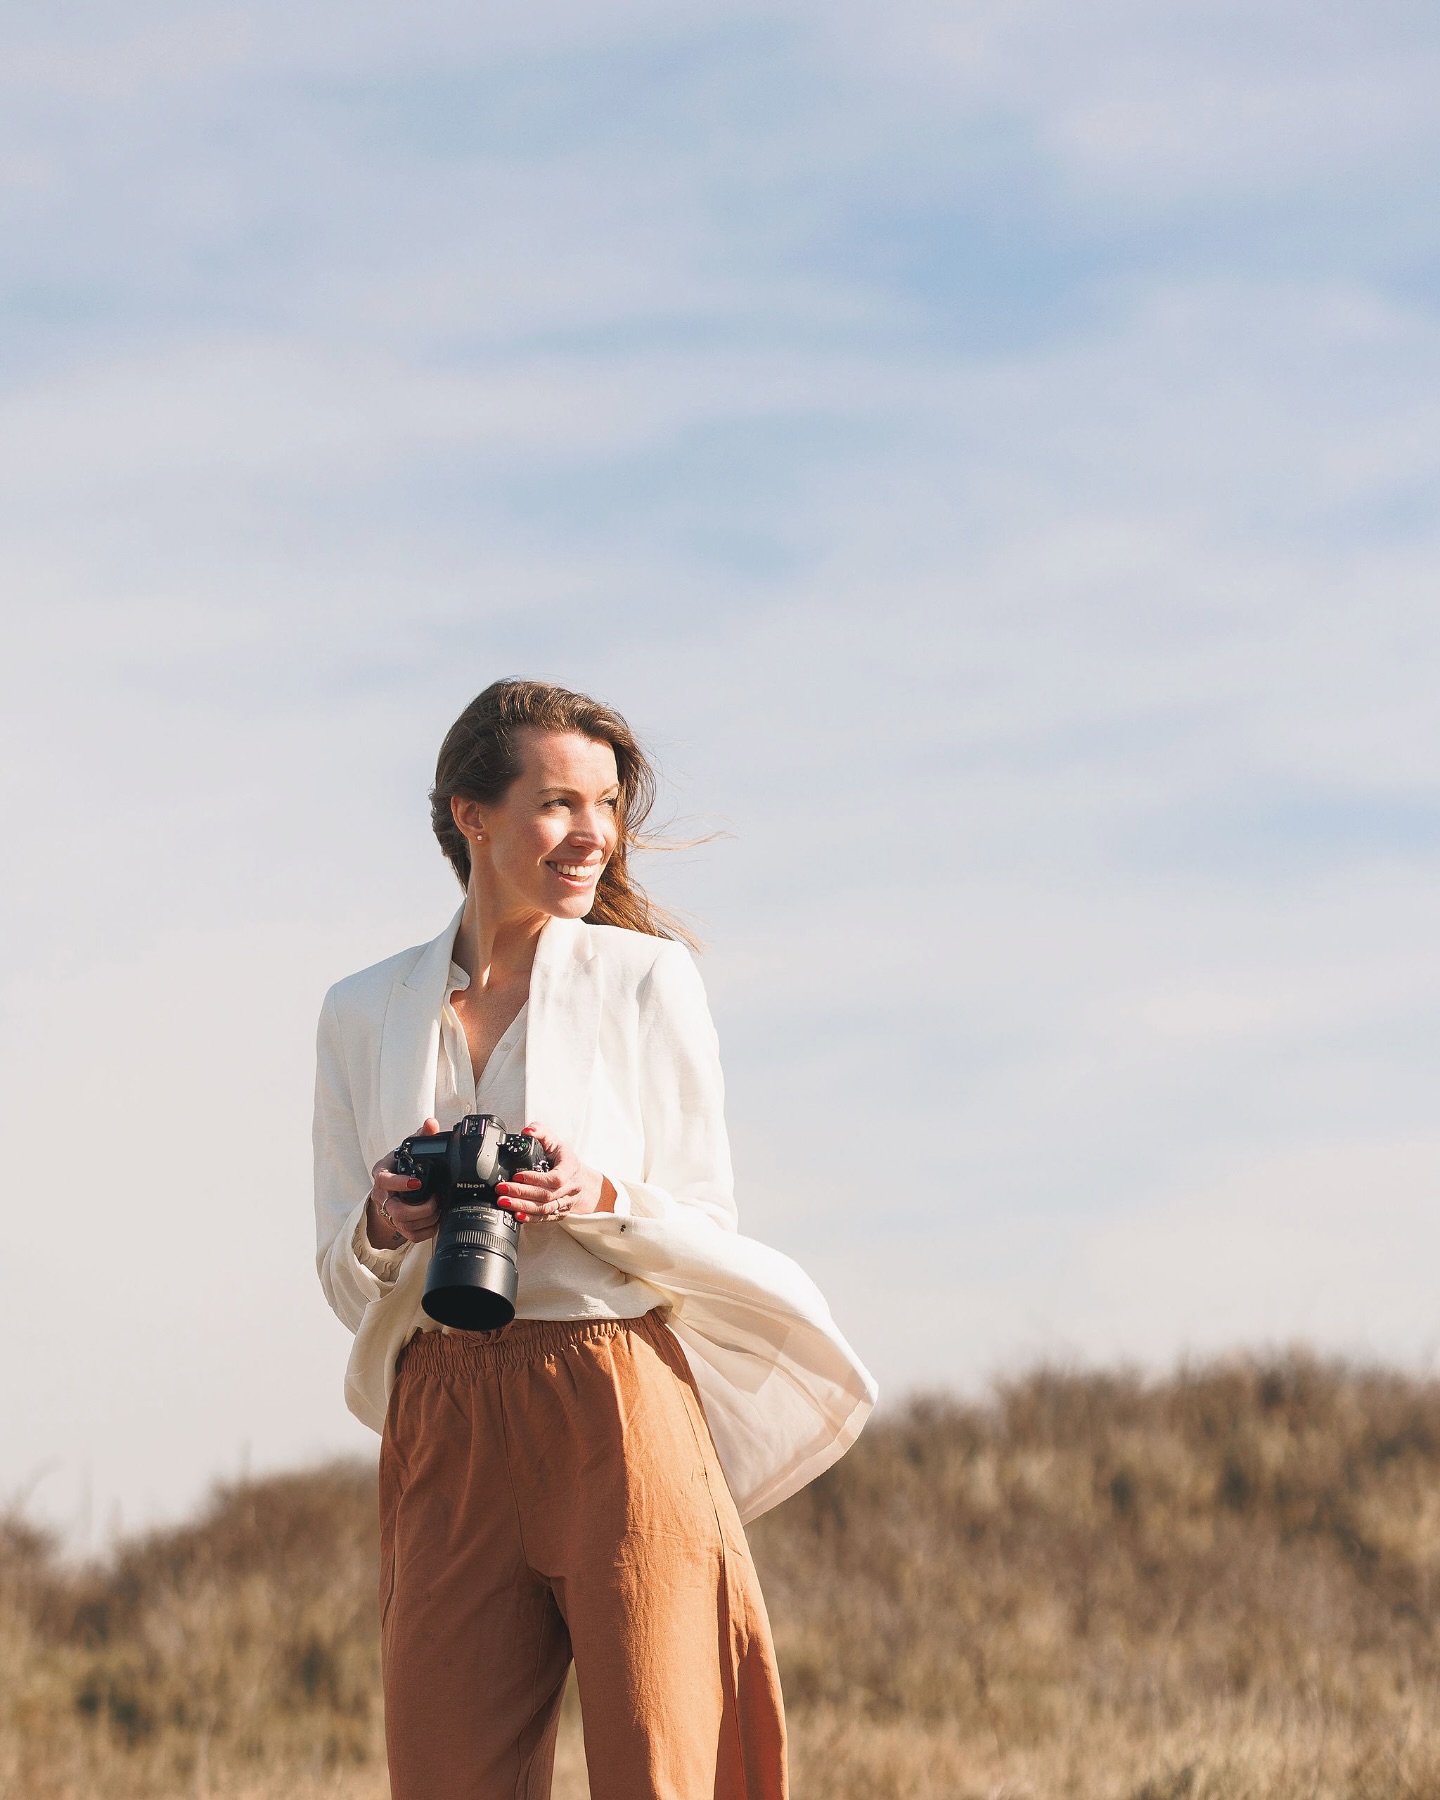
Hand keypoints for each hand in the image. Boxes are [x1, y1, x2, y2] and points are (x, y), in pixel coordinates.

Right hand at [365, 1117, 442, 1250]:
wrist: (392, 1186)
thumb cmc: (400, 1166)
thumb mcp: (408, 1148)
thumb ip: (421, 1135)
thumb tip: (431, 1124)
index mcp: (382, 1175)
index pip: (384, 1181)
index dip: (399, 1184)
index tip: (417, 1182)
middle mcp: (382, 1197)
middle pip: (395, 1211)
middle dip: (419, 1208)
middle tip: (436, 1200)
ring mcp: (389, 1213)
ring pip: (404, 1225)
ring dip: (425, 1219)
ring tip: (439, 1209)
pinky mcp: (398, 1226)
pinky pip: (410, 1236)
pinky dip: (426, 1232)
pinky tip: (436, 1221)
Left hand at [495, 1122, 616, 1222]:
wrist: (581, 1179)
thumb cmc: (565, 1160)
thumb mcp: (555, 1141)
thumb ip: (540, 1132)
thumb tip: (527, 1131)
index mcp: (571, 1168)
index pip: (555, 1178)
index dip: (535, 1179)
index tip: (516, 1176)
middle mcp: (571, 1188)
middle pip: (546, 1195)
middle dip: (522, 1193)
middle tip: (502, 1190)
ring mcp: (566, 1202)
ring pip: (544, 1209)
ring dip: (522, 1206)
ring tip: (503, 1202)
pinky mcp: (559, 1213)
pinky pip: (544, 1218)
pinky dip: (530, 1218)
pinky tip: (516, 1215)